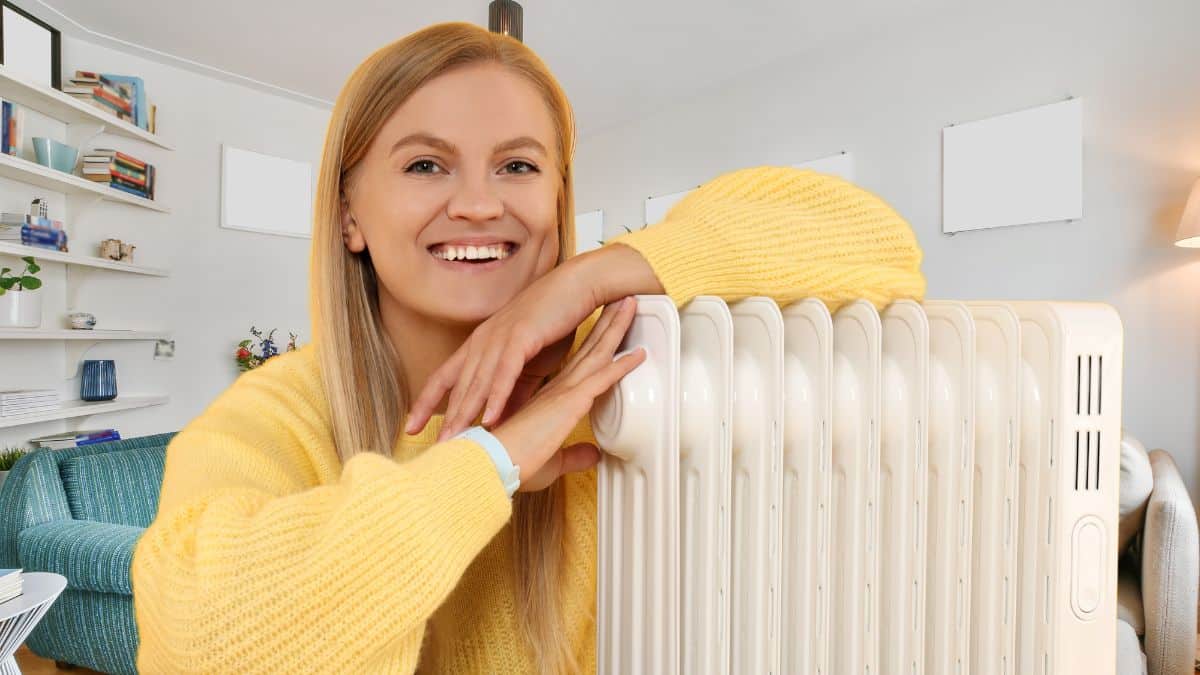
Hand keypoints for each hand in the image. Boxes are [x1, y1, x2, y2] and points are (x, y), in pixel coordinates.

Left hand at [405, 258, 602, 440]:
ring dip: (464, 413)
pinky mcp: (521, 337)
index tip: (410, 427)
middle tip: (435, 446)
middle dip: (444, 418)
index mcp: (480, 344)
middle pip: (456, 386)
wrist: (577, 286)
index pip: (444, 378)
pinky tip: (488, 419)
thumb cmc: (554, 321)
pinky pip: (504, 373)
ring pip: (477, 382)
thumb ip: (515, 391)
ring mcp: (499, 337)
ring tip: (454, 440)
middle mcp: (482, 340)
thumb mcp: (530, 363)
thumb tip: (502, 420)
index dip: (425, 404)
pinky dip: (496, 397)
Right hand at [489, 296, 644, 491]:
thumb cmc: (513, 465)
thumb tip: (592, 456)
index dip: (592, 346)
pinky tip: (639, 353)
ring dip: (616, 330)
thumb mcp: (553, 461)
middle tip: (620, 303)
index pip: (576, 365)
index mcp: (549, 398)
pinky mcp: (568, 401)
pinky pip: (602, 378)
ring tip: (630, 307)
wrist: (490, 466)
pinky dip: (623, 365)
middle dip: (605, 325)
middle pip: (587, 350)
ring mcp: (562, 392)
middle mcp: (556, 388)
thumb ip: (573, 456)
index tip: (604, 330)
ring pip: (597, 354)